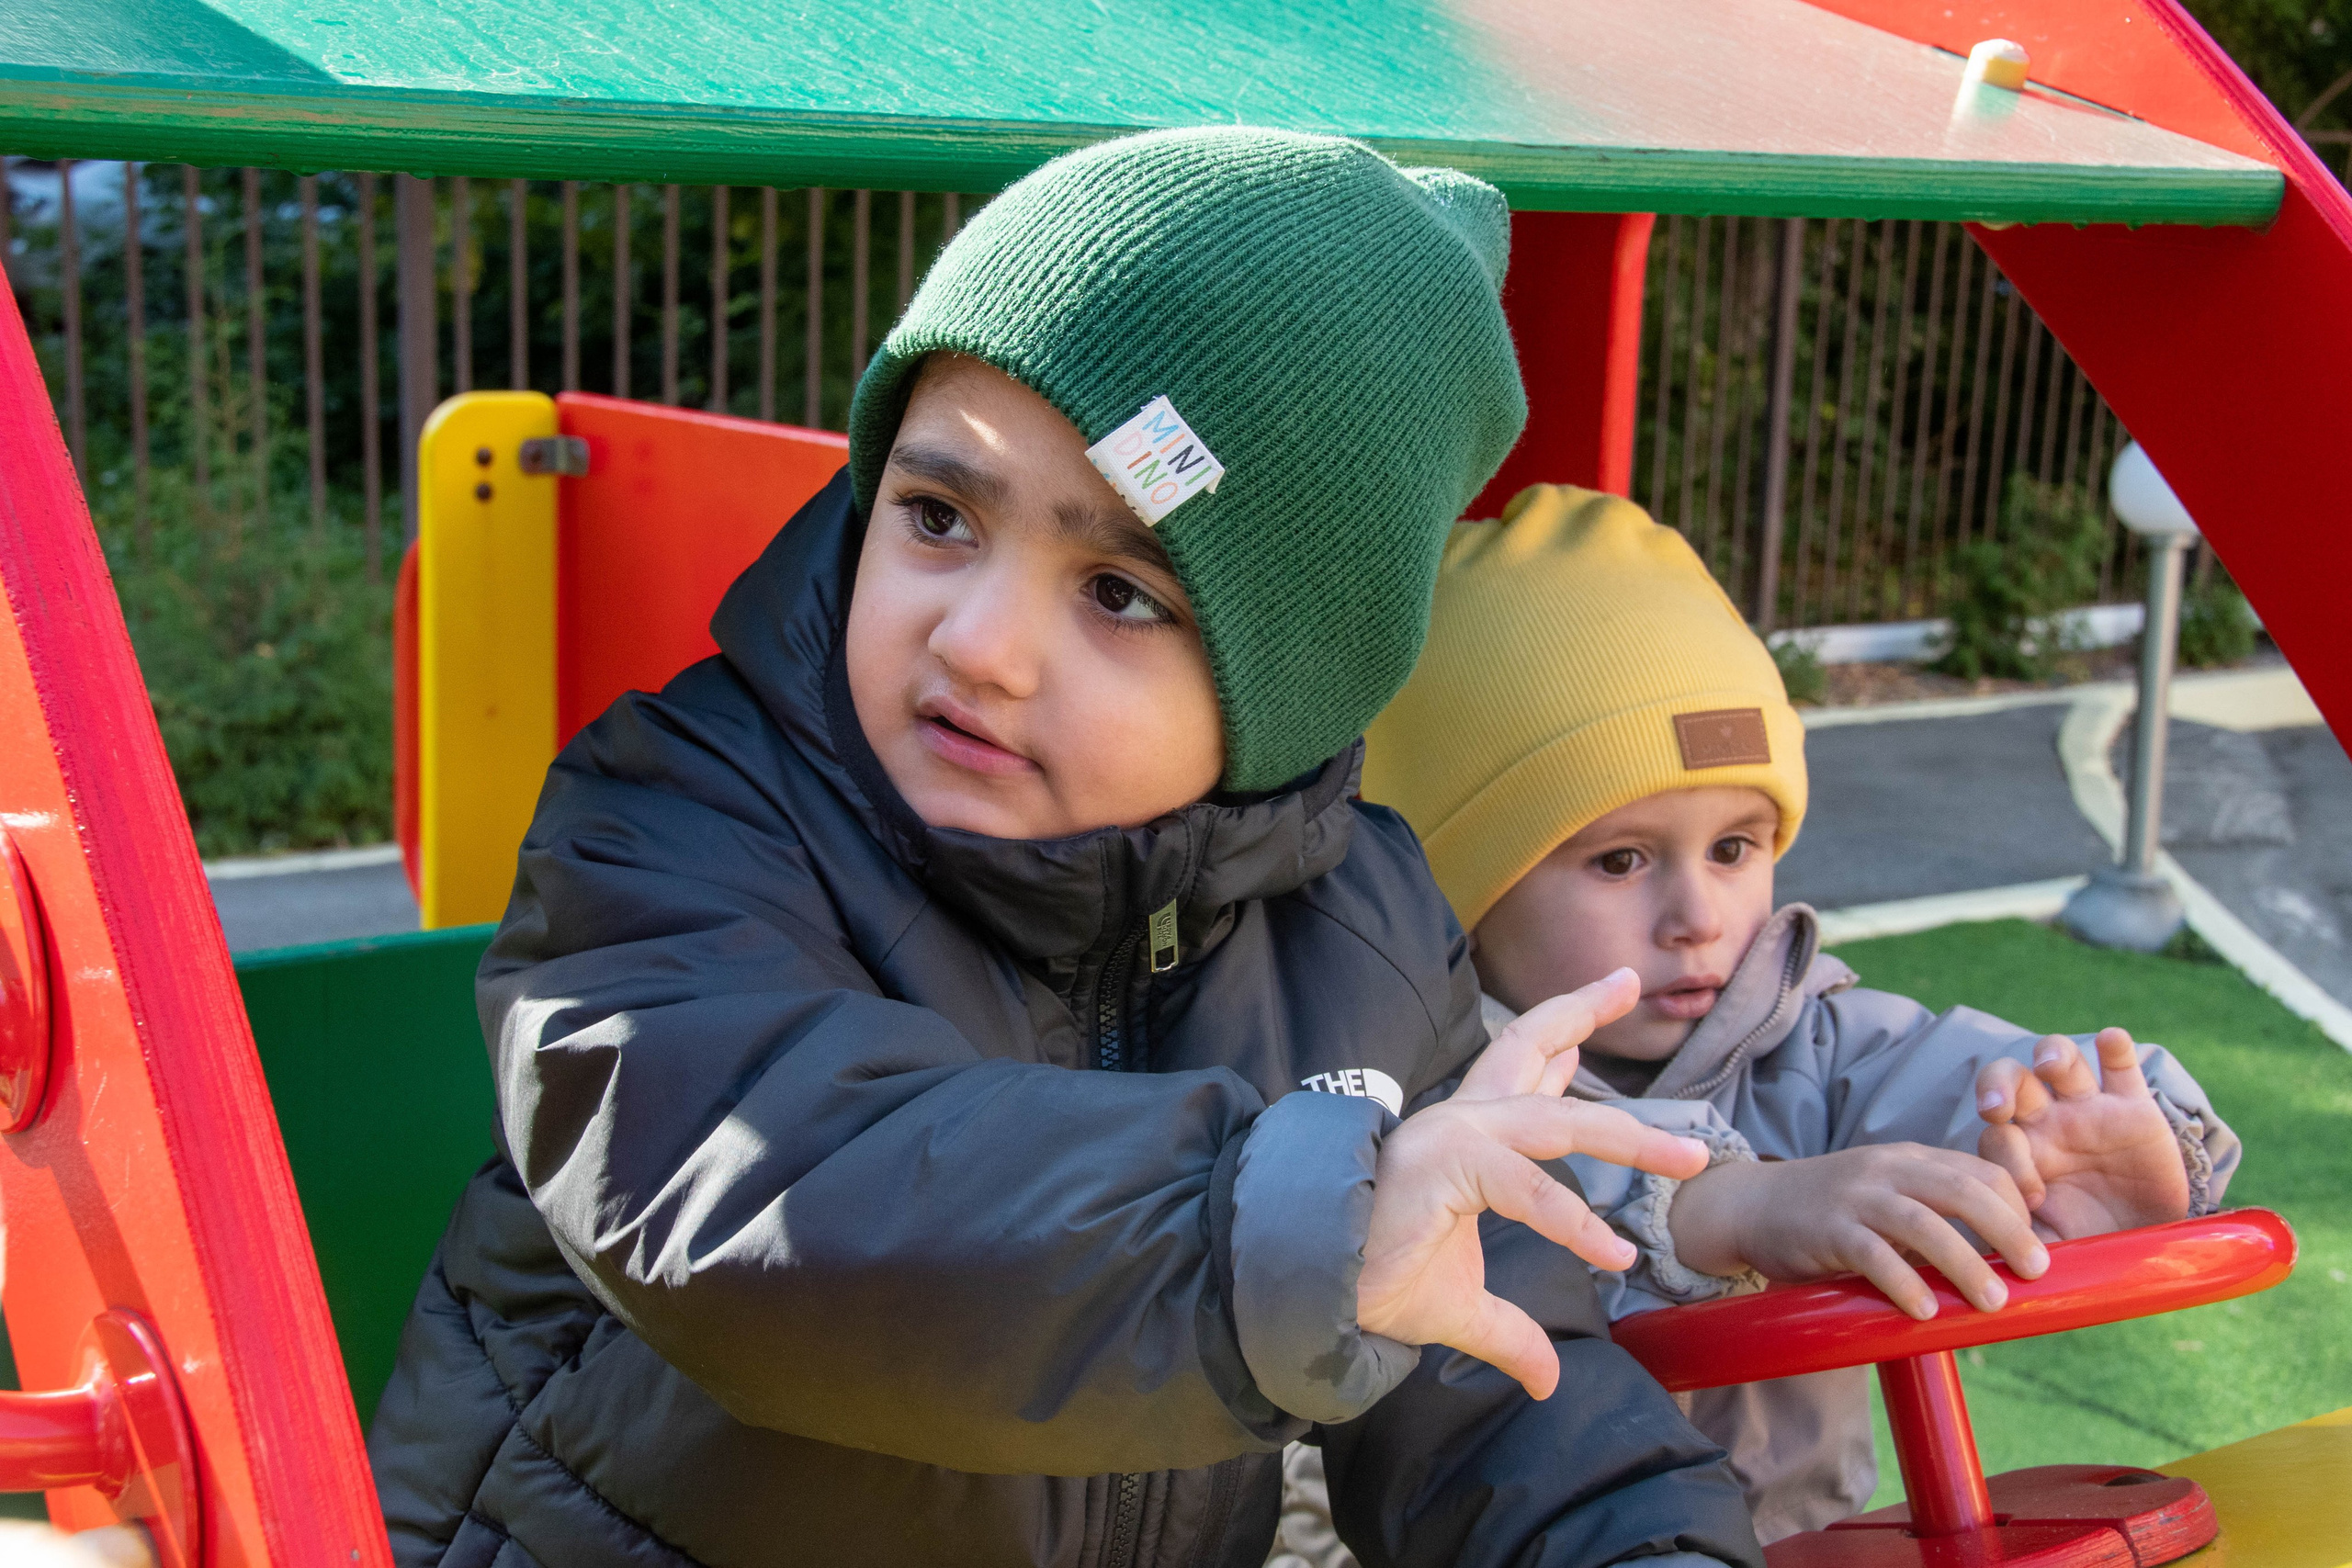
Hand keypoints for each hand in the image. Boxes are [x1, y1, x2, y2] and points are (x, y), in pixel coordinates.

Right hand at [1355, 970, 1709, 1400]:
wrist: (1317, 1296)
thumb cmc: (1377, 1283)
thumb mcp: (1464, 1309)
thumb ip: (1512, 1331)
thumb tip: (1547, 1380)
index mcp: (1465, 1137)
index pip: (1520, 1070)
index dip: (1562, 1036)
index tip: (1599, 1007)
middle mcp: (1461, 1122)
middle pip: (1528, 1049)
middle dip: (1582, 1013)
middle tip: (1628, 981)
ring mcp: (1454, 1138)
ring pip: (1556, 1120)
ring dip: (1628, 1136)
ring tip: (1688, 1157)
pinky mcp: (1447, 1168)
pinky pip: (1526, 1190)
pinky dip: (1573, 1223)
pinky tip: (1612, 1254)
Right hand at [1669, 1144, 2048, 1319]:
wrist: (1750, 1204)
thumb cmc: (1830, 1214)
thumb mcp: (1886, 1201)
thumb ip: (1932, 1222)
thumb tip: (1995, 1273)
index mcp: (1910, 1160)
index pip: (1981, 1171)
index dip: (2017, 1208)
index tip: (2033, 1249)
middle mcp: (1887, 1170)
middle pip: (1963, 1190)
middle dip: (2008, 1230)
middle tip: (2036, 1272)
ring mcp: (1855, 1197)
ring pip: (1922, 1222)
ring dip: (1965, 1263)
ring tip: (1993, 1302)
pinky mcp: (1826, 1228)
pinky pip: (1872, 1253)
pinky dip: (1903, 1282)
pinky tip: (1924, 1311)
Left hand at [1976, 1029, 2189, 1239]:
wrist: (2144, 1243)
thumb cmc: (2084, 1241)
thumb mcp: (2050, 1248)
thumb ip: (2016, 1245)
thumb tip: (1983, 1263)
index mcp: (2018, 1151)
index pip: (1997, 1136)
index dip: (2007, 1159)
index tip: (2030, 1197)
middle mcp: (2046, 1121)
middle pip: (2011, 1080)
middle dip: (1998, 1085)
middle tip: (1996, 1106)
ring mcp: (2089, 1108)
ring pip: (2060, 1060)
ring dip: (2052, 1054)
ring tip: (2050, 1065)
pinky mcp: (2135, 1106)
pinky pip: (2121, 1065)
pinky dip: (2116, 1047)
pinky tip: (2111, 1041)